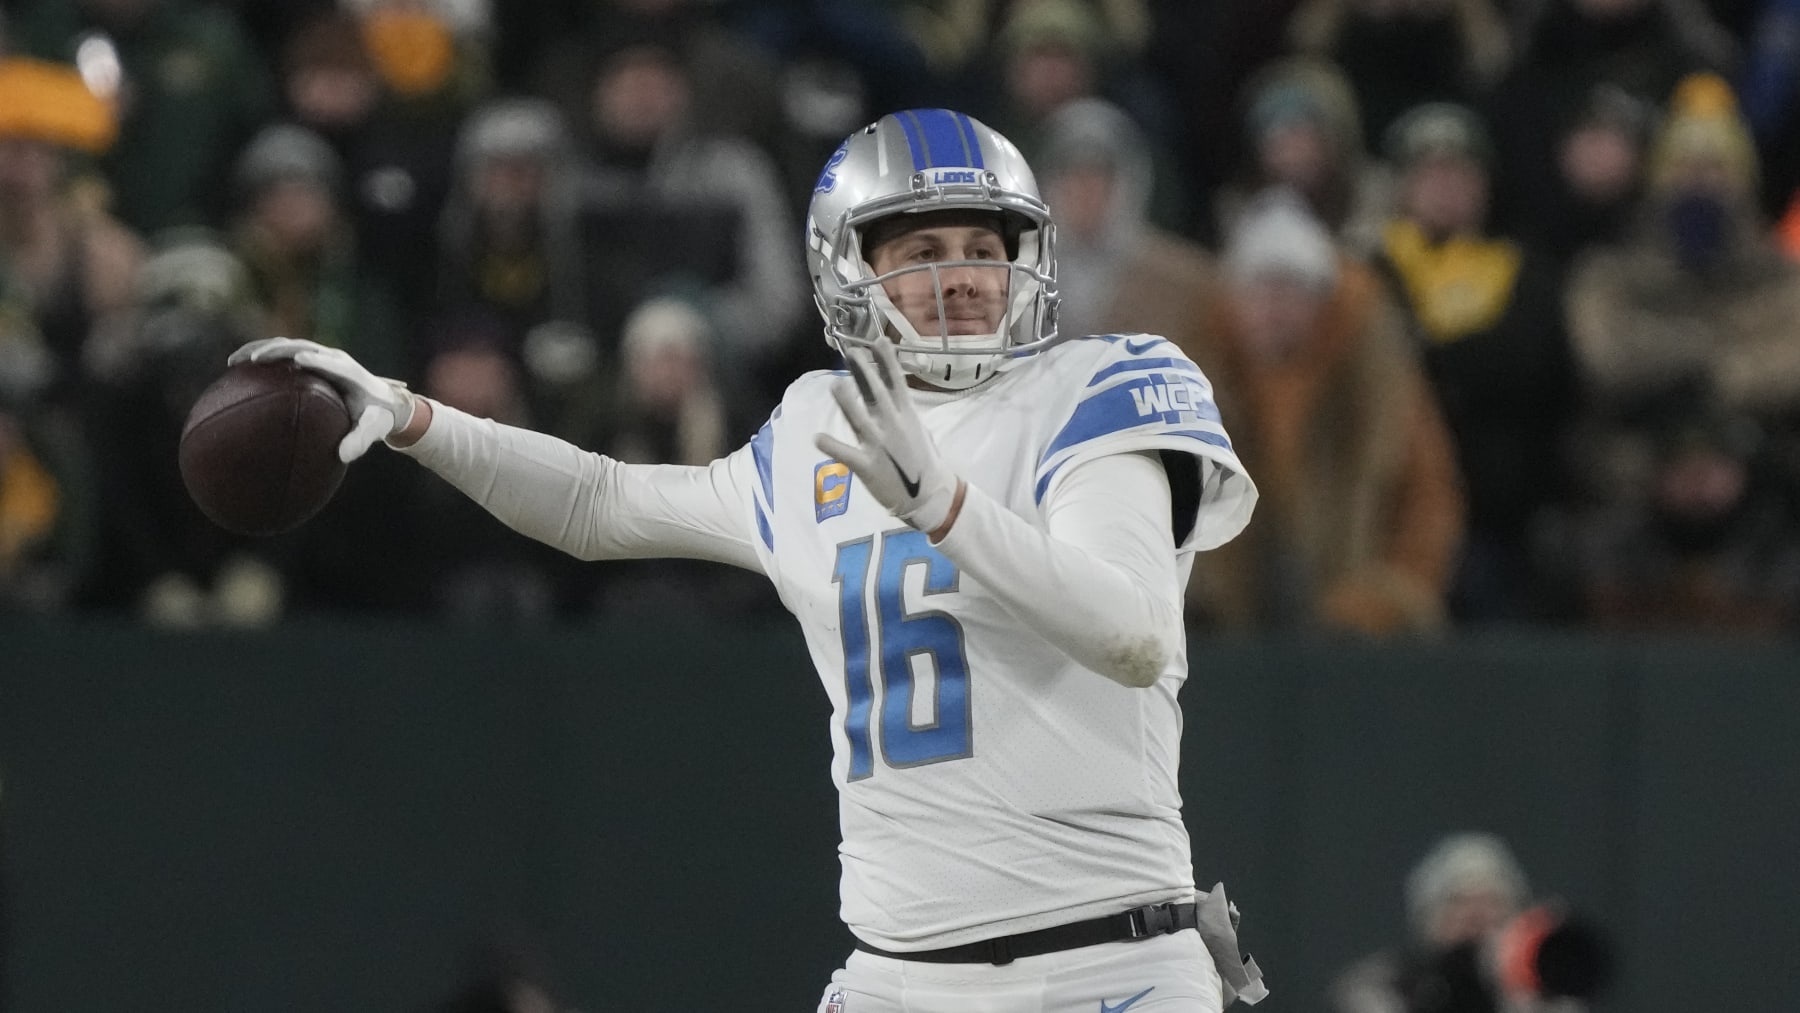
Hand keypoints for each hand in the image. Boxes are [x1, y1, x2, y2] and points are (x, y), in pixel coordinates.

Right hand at [229, 337, 415, 462]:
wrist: (382, 402)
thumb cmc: (376, 417)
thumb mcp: (373, 430)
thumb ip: (361, 441)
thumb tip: (342, 455)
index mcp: (350, 373)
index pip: (332, 363)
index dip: (317, 360)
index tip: (299, 361)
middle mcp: (334, 359)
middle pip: (303, 346)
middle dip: (278, 350)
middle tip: (254, 360)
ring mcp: (320, 356)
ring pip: (288, 345)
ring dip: (261, 348)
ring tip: (235, 361)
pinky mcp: (310, 360)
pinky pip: (283, 353)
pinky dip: (261, 354)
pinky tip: (238, 366)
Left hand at [813, 339, 963, 534]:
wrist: (930, 495)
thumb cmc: (923, 461)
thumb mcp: (917, 429)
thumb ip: (901, 410)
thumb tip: (892, 391)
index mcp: (906, 415)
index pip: (895, 382)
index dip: (886, 360)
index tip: (878, 340)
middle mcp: (893, 425)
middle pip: (876, 393)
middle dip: (864, 372)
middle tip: (851, 352)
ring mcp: (880, 445)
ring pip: (860, 419)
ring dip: (847, 402)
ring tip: (836, 386)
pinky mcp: (868, 466)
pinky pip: (847, 454)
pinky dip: (832, 446)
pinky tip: (818, 437)